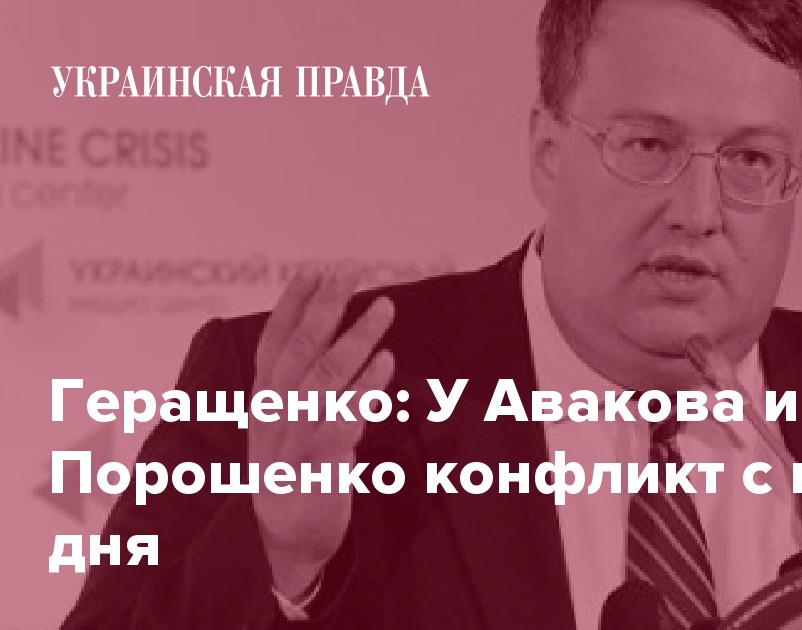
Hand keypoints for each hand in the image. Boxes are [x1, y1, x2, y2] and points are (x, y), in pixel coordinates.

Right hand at [248, 269, 394, 599]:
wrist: (285, 538)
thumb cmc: (294, 468)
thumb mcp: (286, 419)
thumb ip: (301, 377)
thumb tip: (325, 329)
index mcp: (264, 397)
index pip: (275, 339)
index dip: (294, 301)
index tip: (316, 267)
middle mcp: (274, 412)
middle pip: (301, 348)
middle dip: (326, 304)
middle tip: (350, 268)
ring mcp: (293, 438)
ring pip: (323, 377)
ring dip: (356, 338)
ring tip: (384, 306)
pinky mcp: (317, 465)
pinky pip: (343, 420)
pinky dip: (365, 389)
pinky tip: (387, 363)